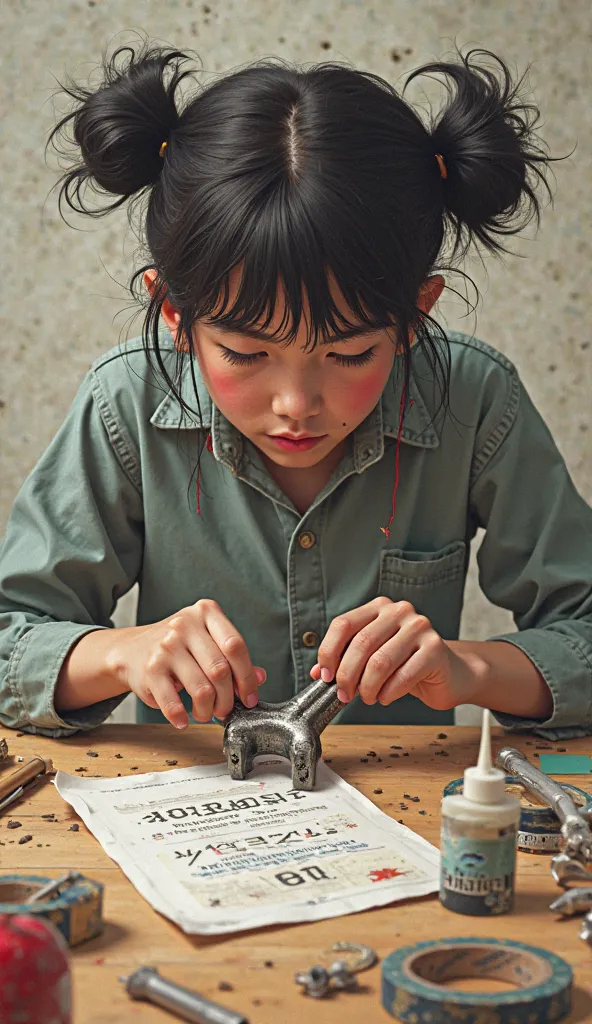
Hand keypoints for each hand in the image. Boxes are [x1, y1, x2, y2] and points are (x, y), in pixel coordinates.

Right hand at [105, 599, 265, 727]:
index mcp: (206, 612)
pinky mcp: (150, 669)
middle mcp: (185, 625)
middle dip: (227, 699)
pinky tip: (183, 719)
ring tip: (204, 713)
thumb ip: (233, 658)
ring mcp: (165, 646)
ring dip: (207, 711)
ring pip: (202, 689)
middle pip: (221, 670)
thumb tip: (259, 677)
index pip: (236, 646)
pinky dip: (181, 717)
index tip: (249, 697)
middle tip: (225, 709)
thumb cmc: (178, 646)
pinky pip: (173, 703)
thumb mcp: (207, 642)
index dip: (247, 677)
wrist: (131, 649)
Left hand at [310, 597, 469, 709]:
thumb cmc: (407, 665)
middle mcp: (399, 611)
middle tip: (344, 694)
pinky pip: (402, 675)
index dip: (329, 652)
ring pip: (380, 661)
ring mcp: (419, 627)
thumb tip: (317, 672)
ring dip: (368, 687)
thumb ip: (345, 661)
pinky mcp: (435, 648)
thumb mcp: (372, 659)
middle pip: (361, 644)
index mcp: (379, 607)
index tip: (325, 675)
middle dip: (347, 675)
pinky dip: (388, 693)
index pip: (343, 624)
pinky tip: (386, 698)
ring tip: (368, 698)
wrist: (450, 674)